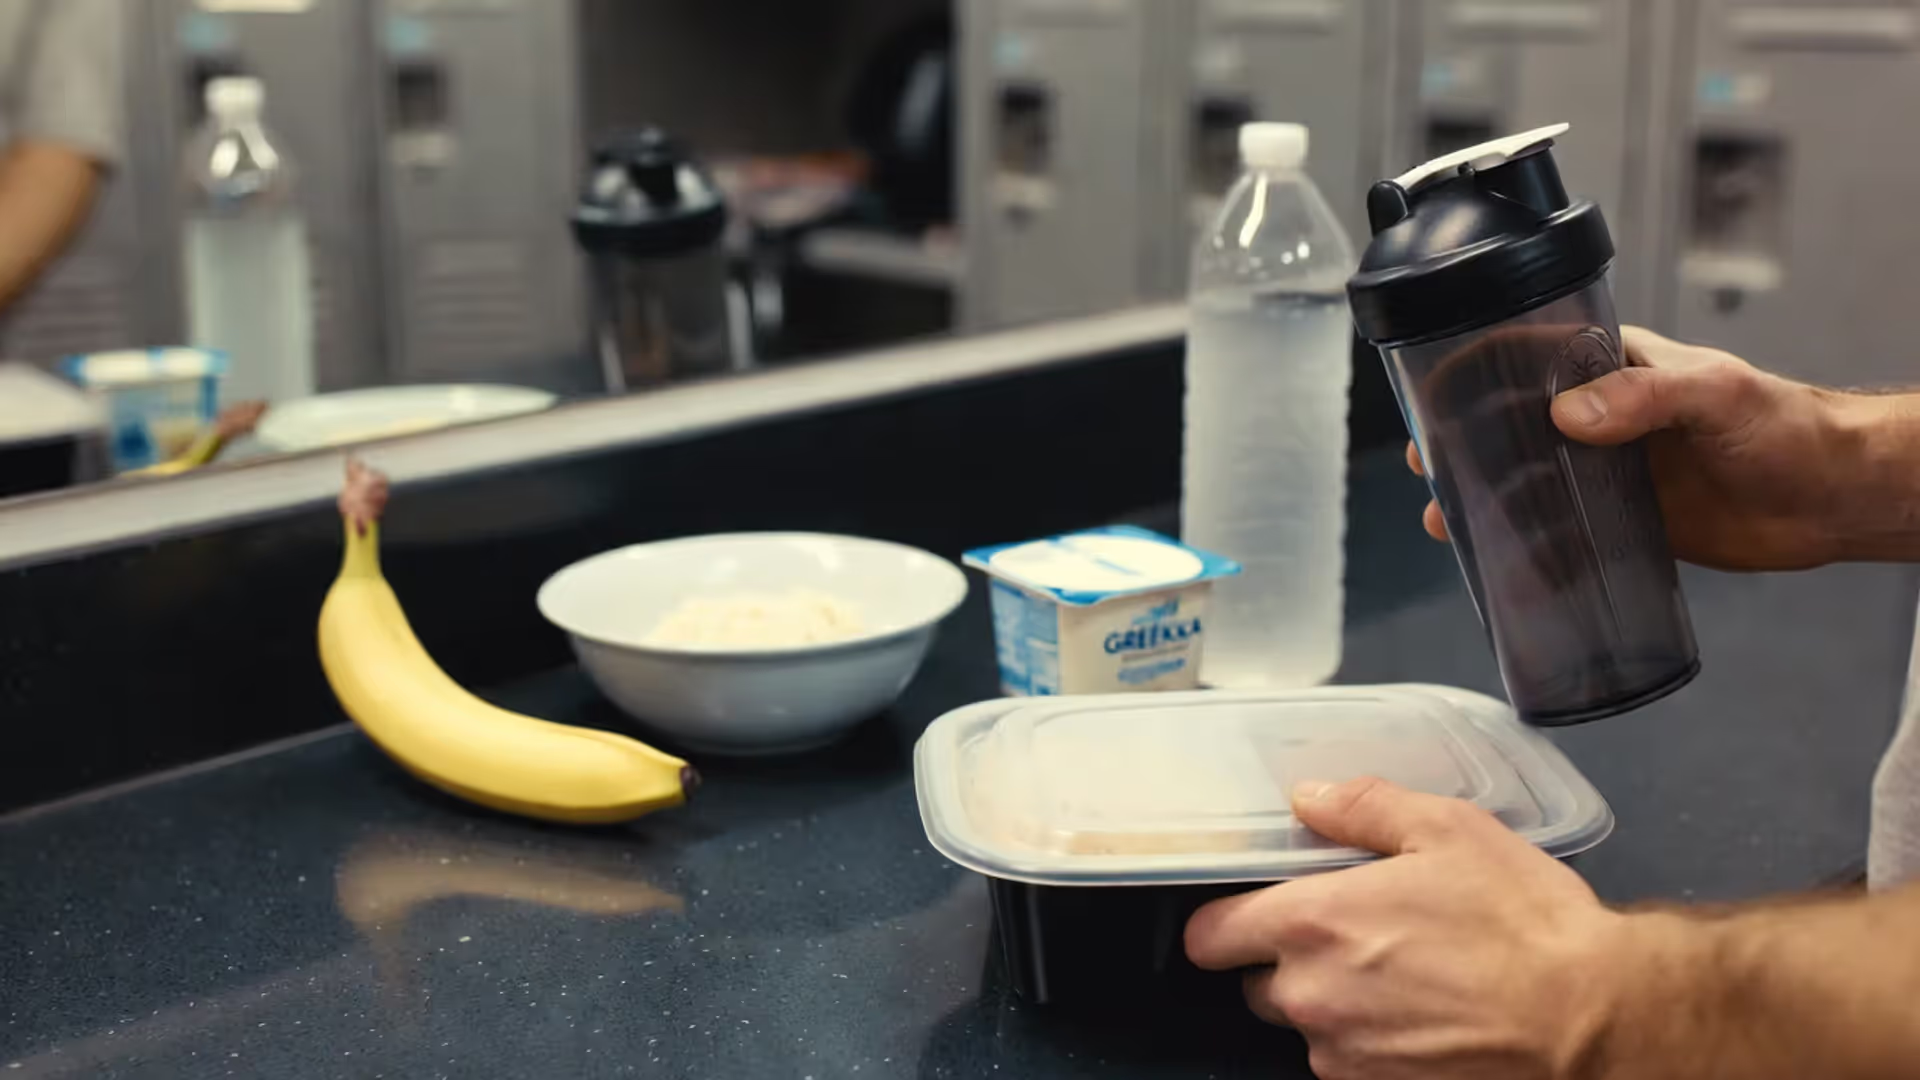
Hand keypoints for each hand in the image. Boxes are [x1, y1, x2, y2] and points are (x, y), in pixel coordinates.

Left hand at [1185, 777, 1634, 1079]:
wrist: (1596, 1020)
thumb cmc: (1525, 923)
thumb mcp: (1449, 831)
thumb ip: (1363, 808)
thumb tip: (1308, 798)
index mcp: (1312, 923)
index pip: (1209, 936)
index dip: (1226, 923)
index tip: (1253, 912)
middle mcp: (1311, 997)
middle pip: (1259, 983)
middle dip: (1293, 962)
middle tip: (1358, 938)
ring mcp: (1342, 1056)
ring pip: (1309, 1028)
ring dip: (1338, 1006)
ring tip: (1409, 978)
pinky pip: (1351, 1065)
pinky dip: (1376, 1045)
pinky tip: (1428, 1018)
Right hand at [1409, 326, 1875, 570]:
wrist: (1833, 496)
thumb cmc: (1788, 426)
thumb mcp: (1714, 393)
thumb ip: (1643, 398)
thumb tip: (1568, 415)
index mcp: (1615, 368)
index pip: (1529, 356)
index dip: (1477, 372)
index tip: (1436, 392)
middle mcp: (1603, 417)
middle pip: (1514, 425)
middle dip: (1466, 444)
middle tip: (1431, 468)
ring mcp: (1610, 470)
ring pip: (1530, 481)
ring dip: (1488, 500)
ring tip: (1449, 520)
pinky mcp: (1624, 522)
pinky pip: (1563, 533)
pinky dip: (1531, 547)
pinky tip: (1504, 562)